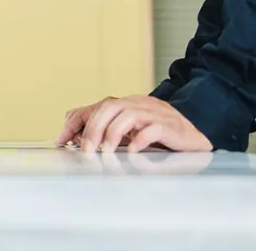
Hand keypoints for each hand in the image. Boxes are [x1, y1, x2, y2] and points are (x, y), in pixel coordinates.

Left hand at [56, 94, 212, 153]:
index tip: (62, 141)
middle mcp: (136, 104)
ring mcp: (152, 113)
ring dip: (113, 133)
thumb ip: (106, 131)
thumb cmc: (157, 132)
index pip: (94, 107)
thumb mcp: (129, 129)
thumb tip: (77, 141)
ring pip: (127, 114)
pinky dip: (139, 139)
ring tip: (106, 152)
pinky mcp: (168, 125)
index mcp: (124, 104)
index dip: (76, 122)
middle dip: (93, 129)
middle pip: (108, 107)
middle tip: (86, 150)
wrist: (193, 133)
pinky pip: (151, 128)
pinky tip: (132, 151)